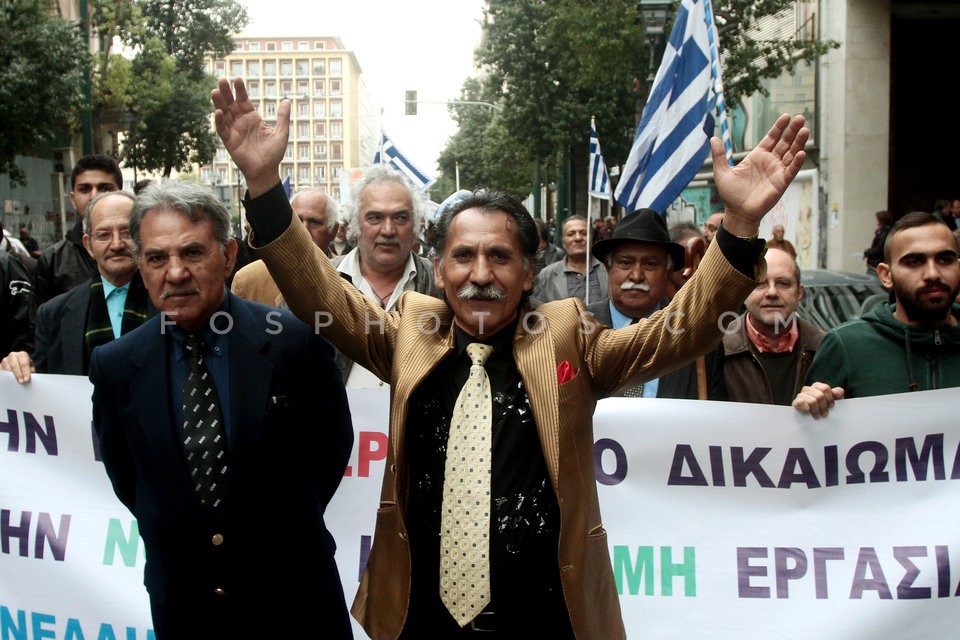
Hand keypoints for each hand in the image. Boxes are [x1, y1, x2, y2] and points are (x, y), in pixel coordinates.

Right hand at [1, 351, 34, 383]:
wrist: (19, 367)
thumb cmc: (26, 368)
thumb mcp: (30, 369)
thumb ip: (30, 372)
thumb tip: (26, 378)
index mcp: (22, 355)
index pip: (24, 363)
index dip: (25, 372)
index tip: (26, 379)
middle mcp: (13, 355)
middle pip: (14, 365)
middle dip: (18, 374)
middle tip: (21, 382)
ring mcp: (5, 360)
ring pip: (7, 369)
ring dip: (12, 376)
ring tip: (16, 382)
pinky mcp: (0, 366)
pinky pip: (2, 372)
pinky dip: (6, 377)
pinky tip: (10, 381)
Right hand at [211, 77, 289, 196]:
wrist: (266, 172)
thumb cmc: (274, 154)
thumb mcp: (281, 134)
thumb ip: (283, 117)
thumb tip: (287, 100)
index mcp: (252, 118)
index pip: (244, 100)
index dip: (240, 90)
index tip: (237, 79)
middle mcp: (241, 122)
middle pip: (231, 103)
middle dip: (226, 92)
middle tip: (222, 79)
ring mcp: (234, 130)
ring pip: (223, 113)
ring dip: (219, 103)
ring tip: (215, 91)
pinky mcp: (229, 141)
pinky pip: (222, 129)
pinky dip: (219, 121)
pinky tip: (218, 112)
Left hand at [712, 114, 808, 236]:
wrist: (737, 212)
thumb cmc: (730, 194)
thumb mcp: (722, 172)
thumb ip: (719, 155)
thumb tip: (713, 137)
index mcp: (757, 156)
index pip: (771, 138)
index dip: (779, 127)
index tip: (786, 116)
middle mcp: (770, 162)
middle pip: (785, 143)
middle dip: (792, 131)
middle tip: (801, 118)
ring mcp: (777, 172)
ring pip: (791, 154)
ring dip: (798, 143)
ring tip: (804, 130)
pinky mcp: (781, 183)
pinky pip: (791, 170)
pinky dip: (797, 162)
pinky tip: (802, 152)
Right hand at [792, 382, 843, 418]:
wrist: (816, 421)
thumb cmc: (825, 409)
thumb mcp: (835, 401)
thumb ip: (838, 394)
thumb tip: (835, 392)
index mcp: (817, 387)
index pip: (825, 388)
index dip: (830, 399)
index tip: (831, 407)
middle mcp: (808, 389)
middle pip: (819, 395)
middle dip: (824, 406)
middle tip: (825, 415)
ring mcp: (801, 396)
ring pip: (812, 401)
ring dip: (816, 410)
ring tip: (818, 416)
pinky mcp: (795, 403)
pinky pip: (800, 402)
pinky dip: (805, 406)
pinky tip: (808, 410)